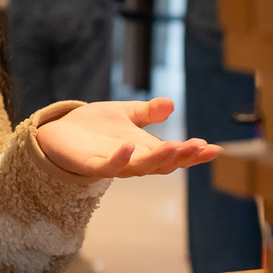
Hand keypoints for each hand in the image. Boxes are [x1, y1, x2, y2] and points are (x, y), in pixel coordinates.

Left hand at [36, 98, 219, 177]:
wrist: (58, 133)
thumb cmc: (93, 127)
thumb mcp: (125, 114)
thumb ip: (147, 112)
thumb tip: (170, 104)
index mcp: (144, 149)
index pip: (174, 155)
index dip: (193, 154)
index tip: (214, 148)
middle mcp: (133, 161)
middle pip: (162, 164)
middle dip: (182, 156)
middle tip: (200, 147)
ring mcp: (113, 165)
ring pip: (140, 167)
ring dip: (158, 159)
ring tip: (175, 146)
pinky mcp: (91, 166)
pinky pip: (108, 166)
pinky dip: (120, 158)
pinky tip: (129, 146)